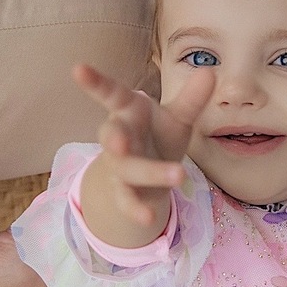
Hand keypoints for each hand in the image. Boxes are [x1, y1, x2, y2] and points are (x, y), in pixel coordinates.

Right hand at [73, 63, 213, 244]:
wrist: (150, 175)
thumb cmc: (159, 135)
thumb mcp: (178, 116)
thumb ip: (191, 98)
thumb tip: (209, 71)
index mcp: (128, 111)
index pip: (111, 94)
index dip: (95, 83)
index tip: (77, 69)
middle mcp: (118, 136)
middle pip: (112, 135)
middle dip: (113, 138)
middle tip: (119, 141)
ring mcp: (118, 165)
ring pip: (126, 169)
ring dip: (150, 172)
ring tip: (178, 174)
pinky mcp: (124, 191)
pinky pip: (127, 200)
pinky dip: (136, 209)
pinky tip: (149, 218)